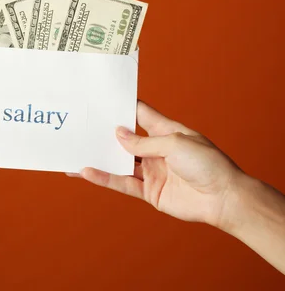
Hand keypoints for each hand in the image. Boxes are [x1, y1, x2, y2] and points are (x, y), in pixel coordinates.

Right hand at [77, 101, 242, 228]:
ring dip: (98, 158)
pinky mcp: (149, 192)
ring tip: (74, 152)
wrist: (223, 199)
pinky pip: (122, 183)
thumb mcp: (174, 143)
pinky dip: (104, 178)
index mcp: (166, 131)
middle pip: (124, 140)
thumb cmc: (207, 164)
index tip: (102, 98)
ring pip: (118, 163)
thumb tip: (118, 135)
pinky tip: (87, 172)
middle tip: (81, 125)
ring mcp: (151, 171)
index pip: (140, 114)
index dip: (123, 105)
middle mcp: (156, 150)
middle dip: (104, 133)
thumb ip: (143, 142)